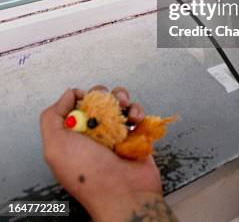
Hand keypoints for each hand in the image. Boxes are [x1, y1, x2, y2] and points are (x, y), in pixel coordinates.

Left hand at [40, 86, 162, 221]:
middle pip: (97, 100)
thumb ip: (52, 117)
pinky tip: (135, 120)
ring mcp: (114, 133)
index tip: (87, 100)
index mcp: (72, 136)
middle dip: (103, 96)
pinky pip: (136, 113)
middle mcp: (92, 134)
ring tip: (125, 109)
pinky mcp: (134, 135)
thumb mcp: (56, 147)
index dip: (81, 97)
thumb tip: (68, 94)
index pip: (74, 105)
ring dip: (122, 99)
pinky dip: (137, 111)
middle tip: (107, 104)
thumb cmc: (88, 176)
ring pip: (117, 103)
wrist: (123, 194)